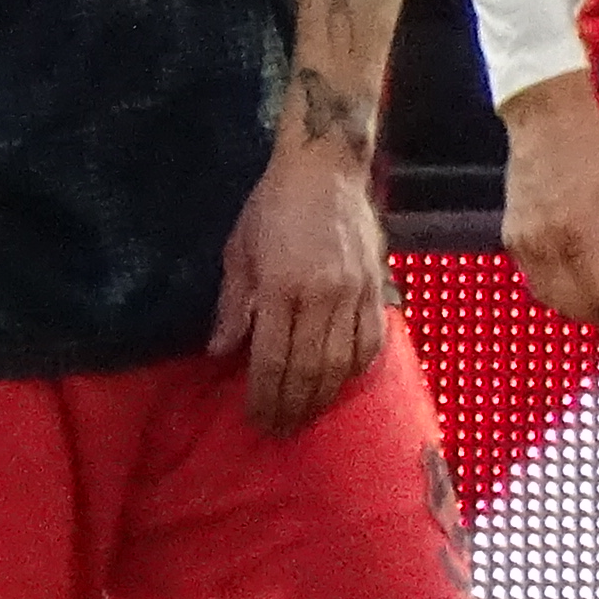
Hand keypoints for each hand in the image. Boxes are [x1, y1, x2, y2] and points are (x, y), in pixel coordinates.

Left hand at [211, 138, 390, 430]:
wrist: (325, 168)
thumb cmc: (271, 207)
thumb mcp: (238, 251)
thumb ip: (233, 305)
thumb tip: (219, 352)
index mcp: (282, 287)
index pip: (273, 358)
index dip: (264, 395)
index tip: (255, 418)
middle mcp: (324, 295)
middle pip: (310, 368)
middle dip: (293, 405)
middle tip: (279, 430)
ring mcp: (357, 292)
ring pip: (344, 361)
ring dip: (325, 396)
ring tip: (306, 416)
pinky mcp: (378, 286)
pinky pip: (372, 339)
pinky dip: (358, 368)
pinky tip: (343, 383)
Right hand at [499, 77, 598, 327]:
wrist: (544, 119)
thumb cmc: (592, 146)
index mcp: (575, 231)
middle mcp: (541, 245)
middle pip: (577, 307)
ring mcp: (521, 245)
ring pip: (554, 302)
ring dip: (587, 311)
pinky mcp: (512, 240)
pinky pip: (538, 284)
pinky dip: (564, 295)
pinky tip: (587, 285)